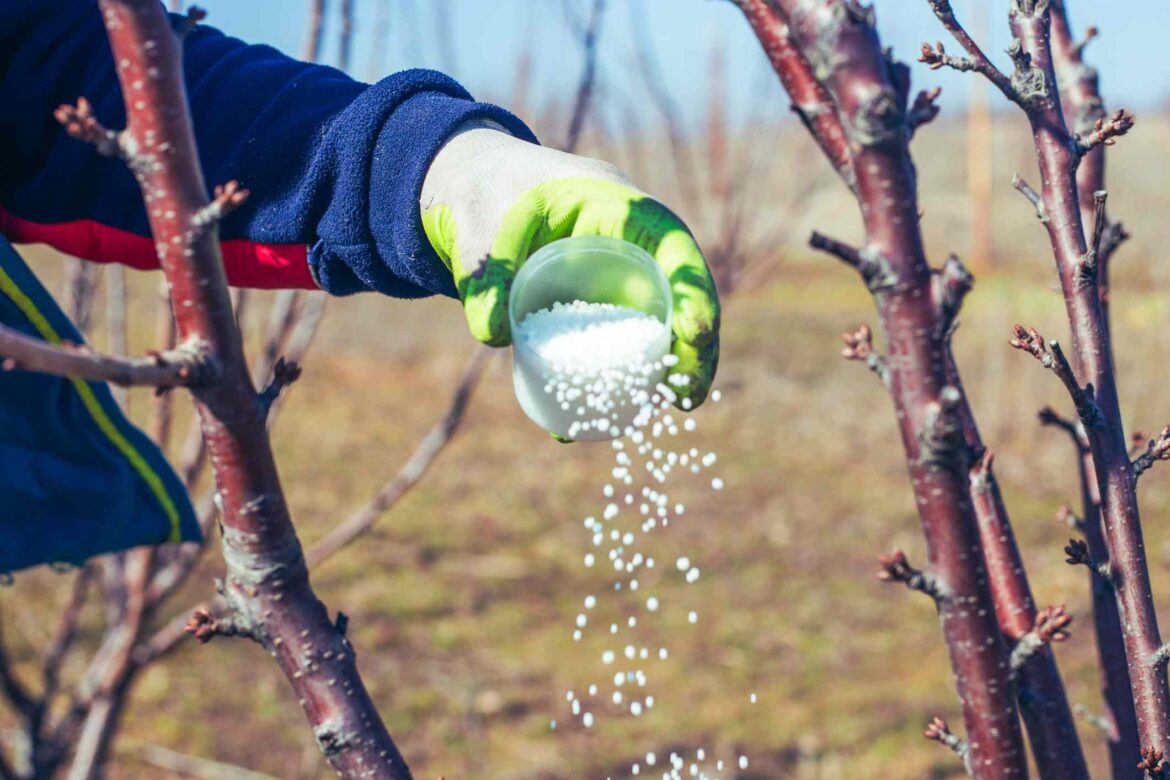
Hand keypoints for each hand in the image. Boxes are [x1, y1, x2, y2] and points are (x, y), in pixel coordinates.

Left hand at [420, 122, 719, 406]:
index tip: (696, 332)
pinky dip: (630, 377)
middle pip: (684, 294)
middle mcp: (635, 248)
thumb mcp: (484, 230)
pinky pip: (627, 344)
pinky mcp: (606, 309)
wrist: (489, 197)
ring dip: (676, 366)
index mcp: (620, 211)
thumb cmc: (497, 197)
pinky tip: (619, 416)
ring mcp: (624, 281)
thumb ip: (486, 275)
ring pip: (665, 325)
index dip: (692, 288)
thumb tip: (492, 335)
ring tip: (676, 406)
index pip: (673, 247)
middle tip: (686, 394)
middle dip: (696, 346)